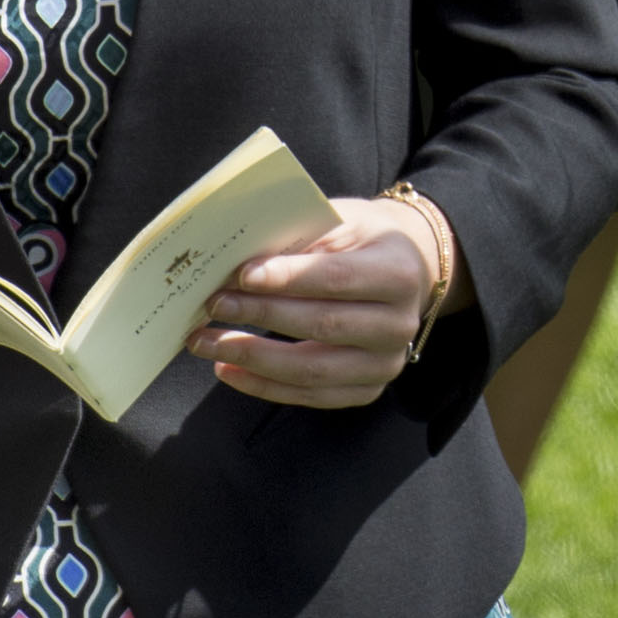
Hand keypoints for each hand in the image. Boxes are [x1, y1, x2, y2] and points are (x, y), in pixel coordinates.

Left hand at [187, 193, 470, 408]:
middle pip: (322, 325)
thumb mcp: (344, 221)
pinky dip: (263, 386)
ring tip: (207, 342)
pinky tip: (227, 368)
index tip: (242, 275)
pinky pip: (309, 396)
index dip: (288, 278)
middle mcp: (399, 324)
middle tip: (214, 304)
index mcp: (399, 273)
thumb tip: (241, 263)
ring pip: (312, 370)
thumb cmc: (366, 239)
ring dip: (252, 357)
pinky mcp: (367, 390)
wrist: (410, 270)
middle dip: (261, 315)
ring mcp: (385, 364)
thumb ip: (302, 239)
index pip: (337, 279)